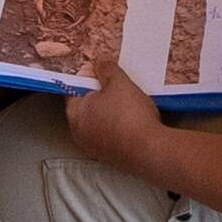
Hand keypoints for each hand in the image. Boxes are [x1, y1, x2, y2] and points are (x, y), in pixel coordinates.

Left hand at [65, 64, 165, 181]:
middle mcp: (79, 133)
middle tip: (116, 88)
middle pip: (85, 108)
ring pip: (98, 124)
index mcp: (75, 112)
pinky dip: (119, 129)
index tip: (98, 73)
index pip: (72, 90)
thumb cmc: (130, 117)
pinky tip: (133, 123)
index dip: (85, 78)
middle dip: (99, 97)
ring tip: (128, 105)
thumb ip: (106, 69)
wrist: (150, 150)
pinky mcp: (110, 158)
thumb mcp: (119, 82)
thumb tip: (100, 63)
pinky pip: (111, 137)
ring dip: (110, 114)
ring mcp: (94, 148)